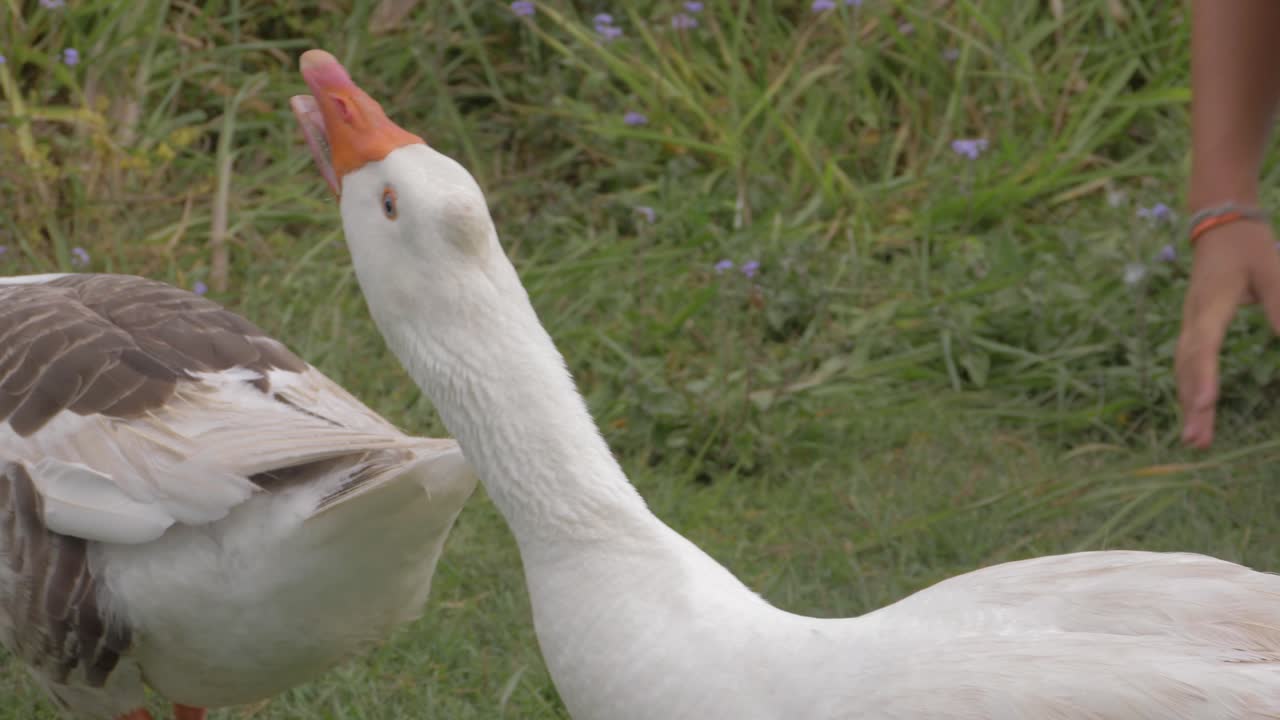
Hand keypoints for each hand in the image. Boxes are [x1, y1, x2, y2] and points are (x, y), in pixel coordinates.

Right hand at [1175, 220, 1279, 447]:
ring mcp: (1189, 326)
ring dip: (1188, 406)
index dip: (1204, 375)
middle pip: (1188, 367)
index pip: (1204, 345)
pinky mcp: (1193, 331)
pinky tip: (1196, 415)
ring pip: (1184, 371)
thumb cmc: (1249, 249)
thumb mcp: (1272, 270)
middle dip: (1192, 405)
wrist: (1219, 228)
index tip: (1206, 404)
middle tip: (1197, 442)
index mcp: (1211, 305)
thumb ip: (1279, 304)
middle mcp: (1193, 320)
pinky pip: (1187, 366)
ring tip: (1196, 441)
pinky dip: (1189, 392)